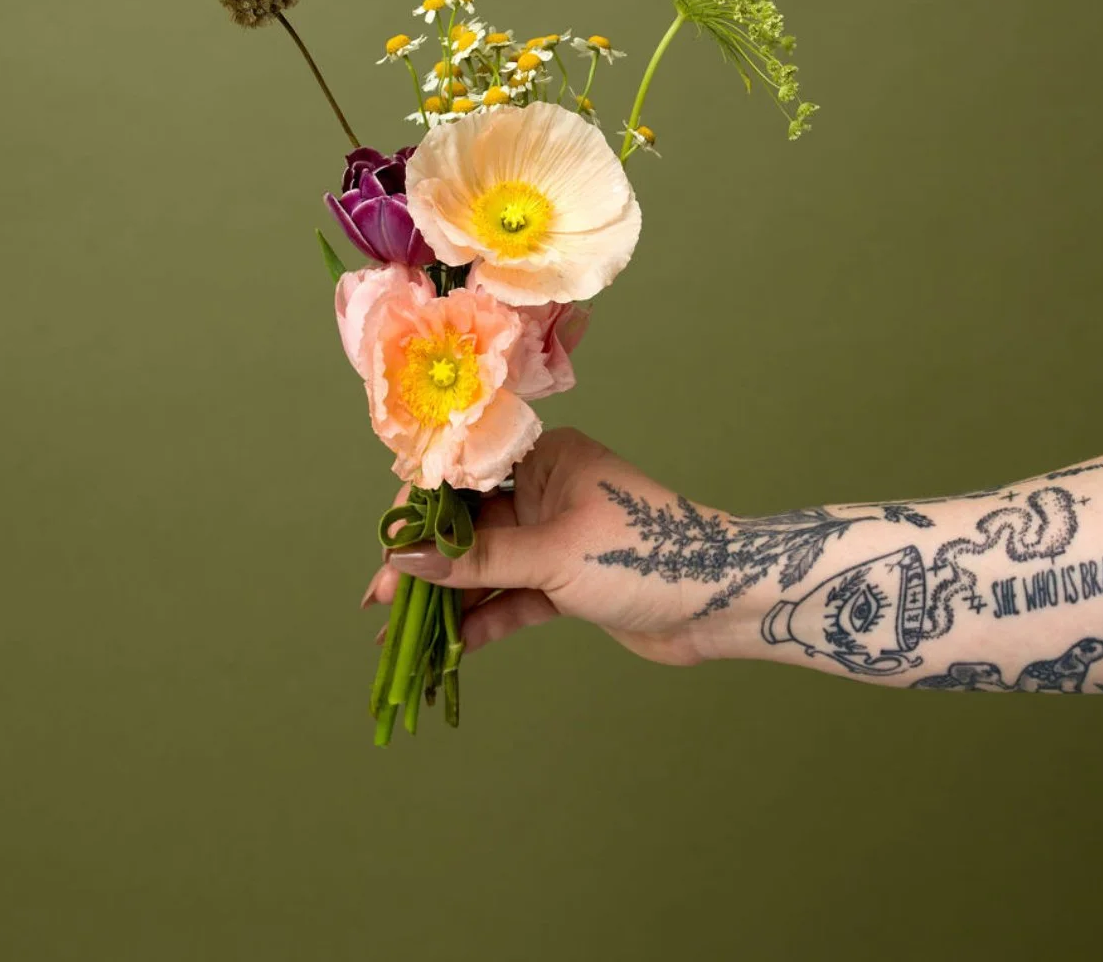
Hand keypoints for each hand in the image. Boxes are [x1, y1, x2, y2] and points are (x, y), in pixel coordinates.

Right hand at [361, 428, 717, 665]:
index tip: (387, 547)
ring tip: (402, 632)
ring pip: (489, 565)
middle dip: (427, 562)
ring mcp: (556, 537)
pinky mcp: (568, 582)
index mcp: (546, 458)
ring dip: (451, 597)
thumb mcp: (554, 554)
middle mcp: (547, 490)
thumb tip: (405, 560)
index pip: (466, 473)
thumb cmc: (646, 554)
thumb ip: (479, 560)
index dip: (420, 510)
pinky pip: (514, 596)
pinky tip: (451, 646)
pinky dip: (485, 618)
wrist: (721, 600)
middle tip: (381, 600)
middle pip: (471, 525)